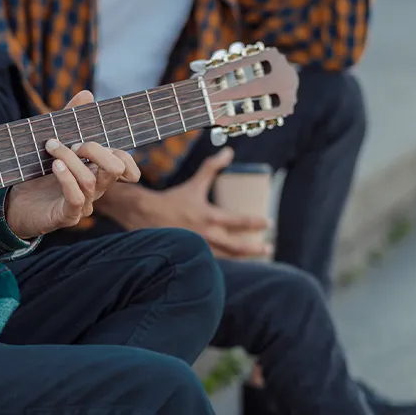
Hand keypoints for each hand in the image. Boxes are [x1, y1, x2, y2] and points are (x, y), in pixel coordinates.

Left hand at [6, 90, 140, 238]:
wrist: (15, 206)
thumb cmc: (37, 175)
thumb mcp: (54, 145)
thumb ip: (70, 121)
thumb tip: (87, 94)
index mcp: (97, 173)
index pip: (125, 166)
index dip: (123, 154)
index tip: (91, 141)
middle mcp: (96, 190)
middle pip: (115, 169)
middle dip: (95, 150)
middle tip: (73, 144)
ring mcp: (84, 204)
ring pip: (91, 181)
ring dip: (70, 159)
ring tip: (51, 147)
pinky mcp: (68, 216)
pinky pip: (76, 198)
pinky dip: (67, 179)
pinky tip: (55, 166)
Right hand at [118, 147, 270, 258]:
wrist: (147, 216)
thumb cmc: (173, 200)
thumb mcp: (195, 183)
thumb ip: (212, 167)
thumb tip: (228, 152)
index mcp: (209, 216)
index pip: (240, 221)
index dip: (257, 222)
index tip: (268, 223)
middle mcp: (206, 235)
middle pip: (238, 246)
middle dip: (256, 248)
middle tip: (269, 247)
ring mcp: (200, 248)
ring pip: (228, 257)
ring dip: (245, 257)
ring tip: (258, 256)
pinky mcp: (193, 255)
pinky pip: (214, 262)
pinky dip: (228, 262)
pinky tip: (236, 262)